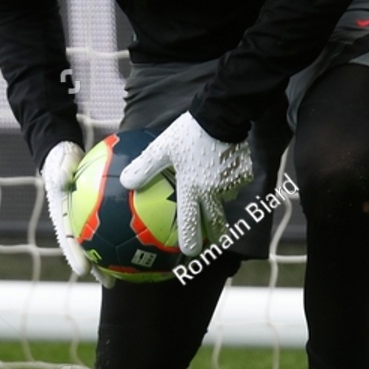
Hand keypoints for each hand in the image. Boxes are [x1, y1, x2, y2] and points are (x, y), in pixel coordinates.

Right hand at [43, 141, 118, 286]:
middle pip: (86, 250)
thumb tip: (63, 179)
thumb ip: (62, 170)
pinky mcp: (99, 216)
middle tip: (109, 283)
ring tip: (131, 276)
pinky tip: (147, 244)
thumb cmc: (62, 159)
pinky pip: (114, 227)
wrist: (66, 156)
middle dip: (97, 268)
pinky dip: (127, 237)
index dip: (75, 256)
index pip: (67, 239)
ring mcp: (86, 221)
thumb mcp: (60, 161)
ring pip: (101, 244)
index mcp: (61, 215)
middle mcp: (73, 223)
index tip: (83, 270)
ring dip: (114, 260)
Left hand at [119, 112, 252, 256]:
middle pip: (217, 223)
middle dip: (215, 237)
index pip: (192, 224)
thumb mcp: (161, 148)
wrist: (222, 116)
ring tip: (211, 189)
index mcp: (192, 188)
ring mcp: (230, 184)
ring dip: (219, 200)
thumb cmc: (188, 132)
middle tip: (215, 243)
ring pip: (224, 199)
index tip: (188, 253)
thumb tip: (126, 182)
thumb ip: (145, 167)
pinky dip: (228, 180)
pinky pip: (234, 183)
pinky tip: (221, 166)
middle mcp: (213, 192)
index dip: (190, 241)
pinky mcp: (243, 174)